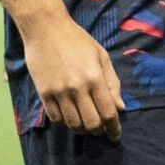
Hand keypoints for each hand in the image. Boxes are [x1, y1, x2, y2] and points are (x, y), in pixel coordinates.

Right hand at [20, 14, 123, 138]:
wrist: (46, 29)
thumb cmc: (77, 40)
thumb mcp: (101, 57)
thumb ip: (112, 83)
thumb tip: (120, 107)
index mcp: (95, 78)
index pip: (108, 113)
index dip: (114, 128)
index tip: (115, 135)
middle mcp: (77, 88)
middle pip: (91, 124)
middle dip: (99, 131)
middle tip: (100, 129)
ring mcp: (59, 92)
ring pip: (73, 124)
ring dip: (82, 129)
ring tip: (86, 124)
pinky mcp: (44, 93)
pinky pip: (56, 118)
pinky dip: (65, 122)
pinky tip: (70, 116)